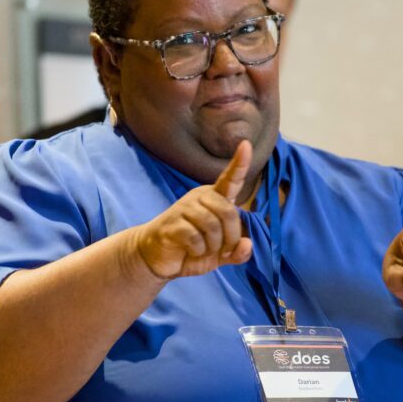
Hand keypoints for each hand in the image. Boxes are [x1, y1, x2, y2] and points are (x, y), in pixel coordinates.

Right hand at [133, 140, 254, 279]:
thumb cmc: (191, 249)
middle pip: (228, 212)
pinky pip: (195, 237)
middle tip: (224, 250)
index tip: (246, 144)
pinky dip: (199, 250)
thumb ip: (237, 252)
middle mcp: (199, 198)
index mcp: (214, 199)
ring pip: (212, 225)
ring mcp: (184, 209)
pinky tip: (192, 250)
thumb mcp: (219, 255)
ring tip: (205, 250)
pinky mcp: (171, 223)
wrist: (155, 257)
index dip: (240, 163)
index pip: (230, 179)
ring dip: (214, 246)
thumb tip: (247, 245)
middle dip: (231, 237)